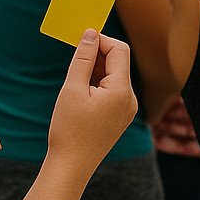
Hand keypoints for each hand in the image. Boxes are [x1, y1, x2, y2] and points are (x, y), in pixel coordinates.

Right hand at [48, 30, 137, 175]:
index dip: (100, 40)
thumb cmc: (69, 129)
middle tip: (73, 60)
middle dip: (97, 55)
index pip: (119, 50)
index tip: (79, 40)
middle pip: (118, 62)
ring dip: (95, 70)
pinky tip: (80, 94)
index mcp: (122, 91)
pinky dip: (98, 84)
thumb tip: (90, 33)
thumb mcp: (72, 88)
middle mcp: (130, 99)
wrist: (71, 166)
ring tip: (74, 83)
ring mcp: (127, 109)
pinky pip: (112, 91)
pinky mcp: (120, 116)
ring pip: (114, 76)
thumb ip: (83, 58)